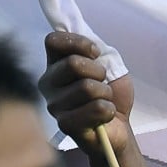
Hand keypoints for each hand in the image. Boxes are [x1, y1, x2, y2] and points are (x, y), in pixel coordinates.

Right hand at [39, 31, 133, 154]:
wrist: (119, 126)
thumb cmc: (110, 94)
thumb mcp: (107, 63)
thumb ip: (94, 49)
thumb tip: (87, 40)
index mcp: (54, 64)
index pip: (53, 40)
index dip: (79, 43)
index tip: (96, 54)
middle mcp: (48, 83)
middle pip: (73, 63)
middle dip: (99, 72)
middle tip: (103, 83)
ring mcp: (54, 105)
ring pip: (87, 88)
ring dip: (106, 94)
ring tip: (104, 101)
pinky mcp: (65, 124)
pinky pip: (95, 108)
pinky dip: (108, 110)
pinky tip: (104, 116)